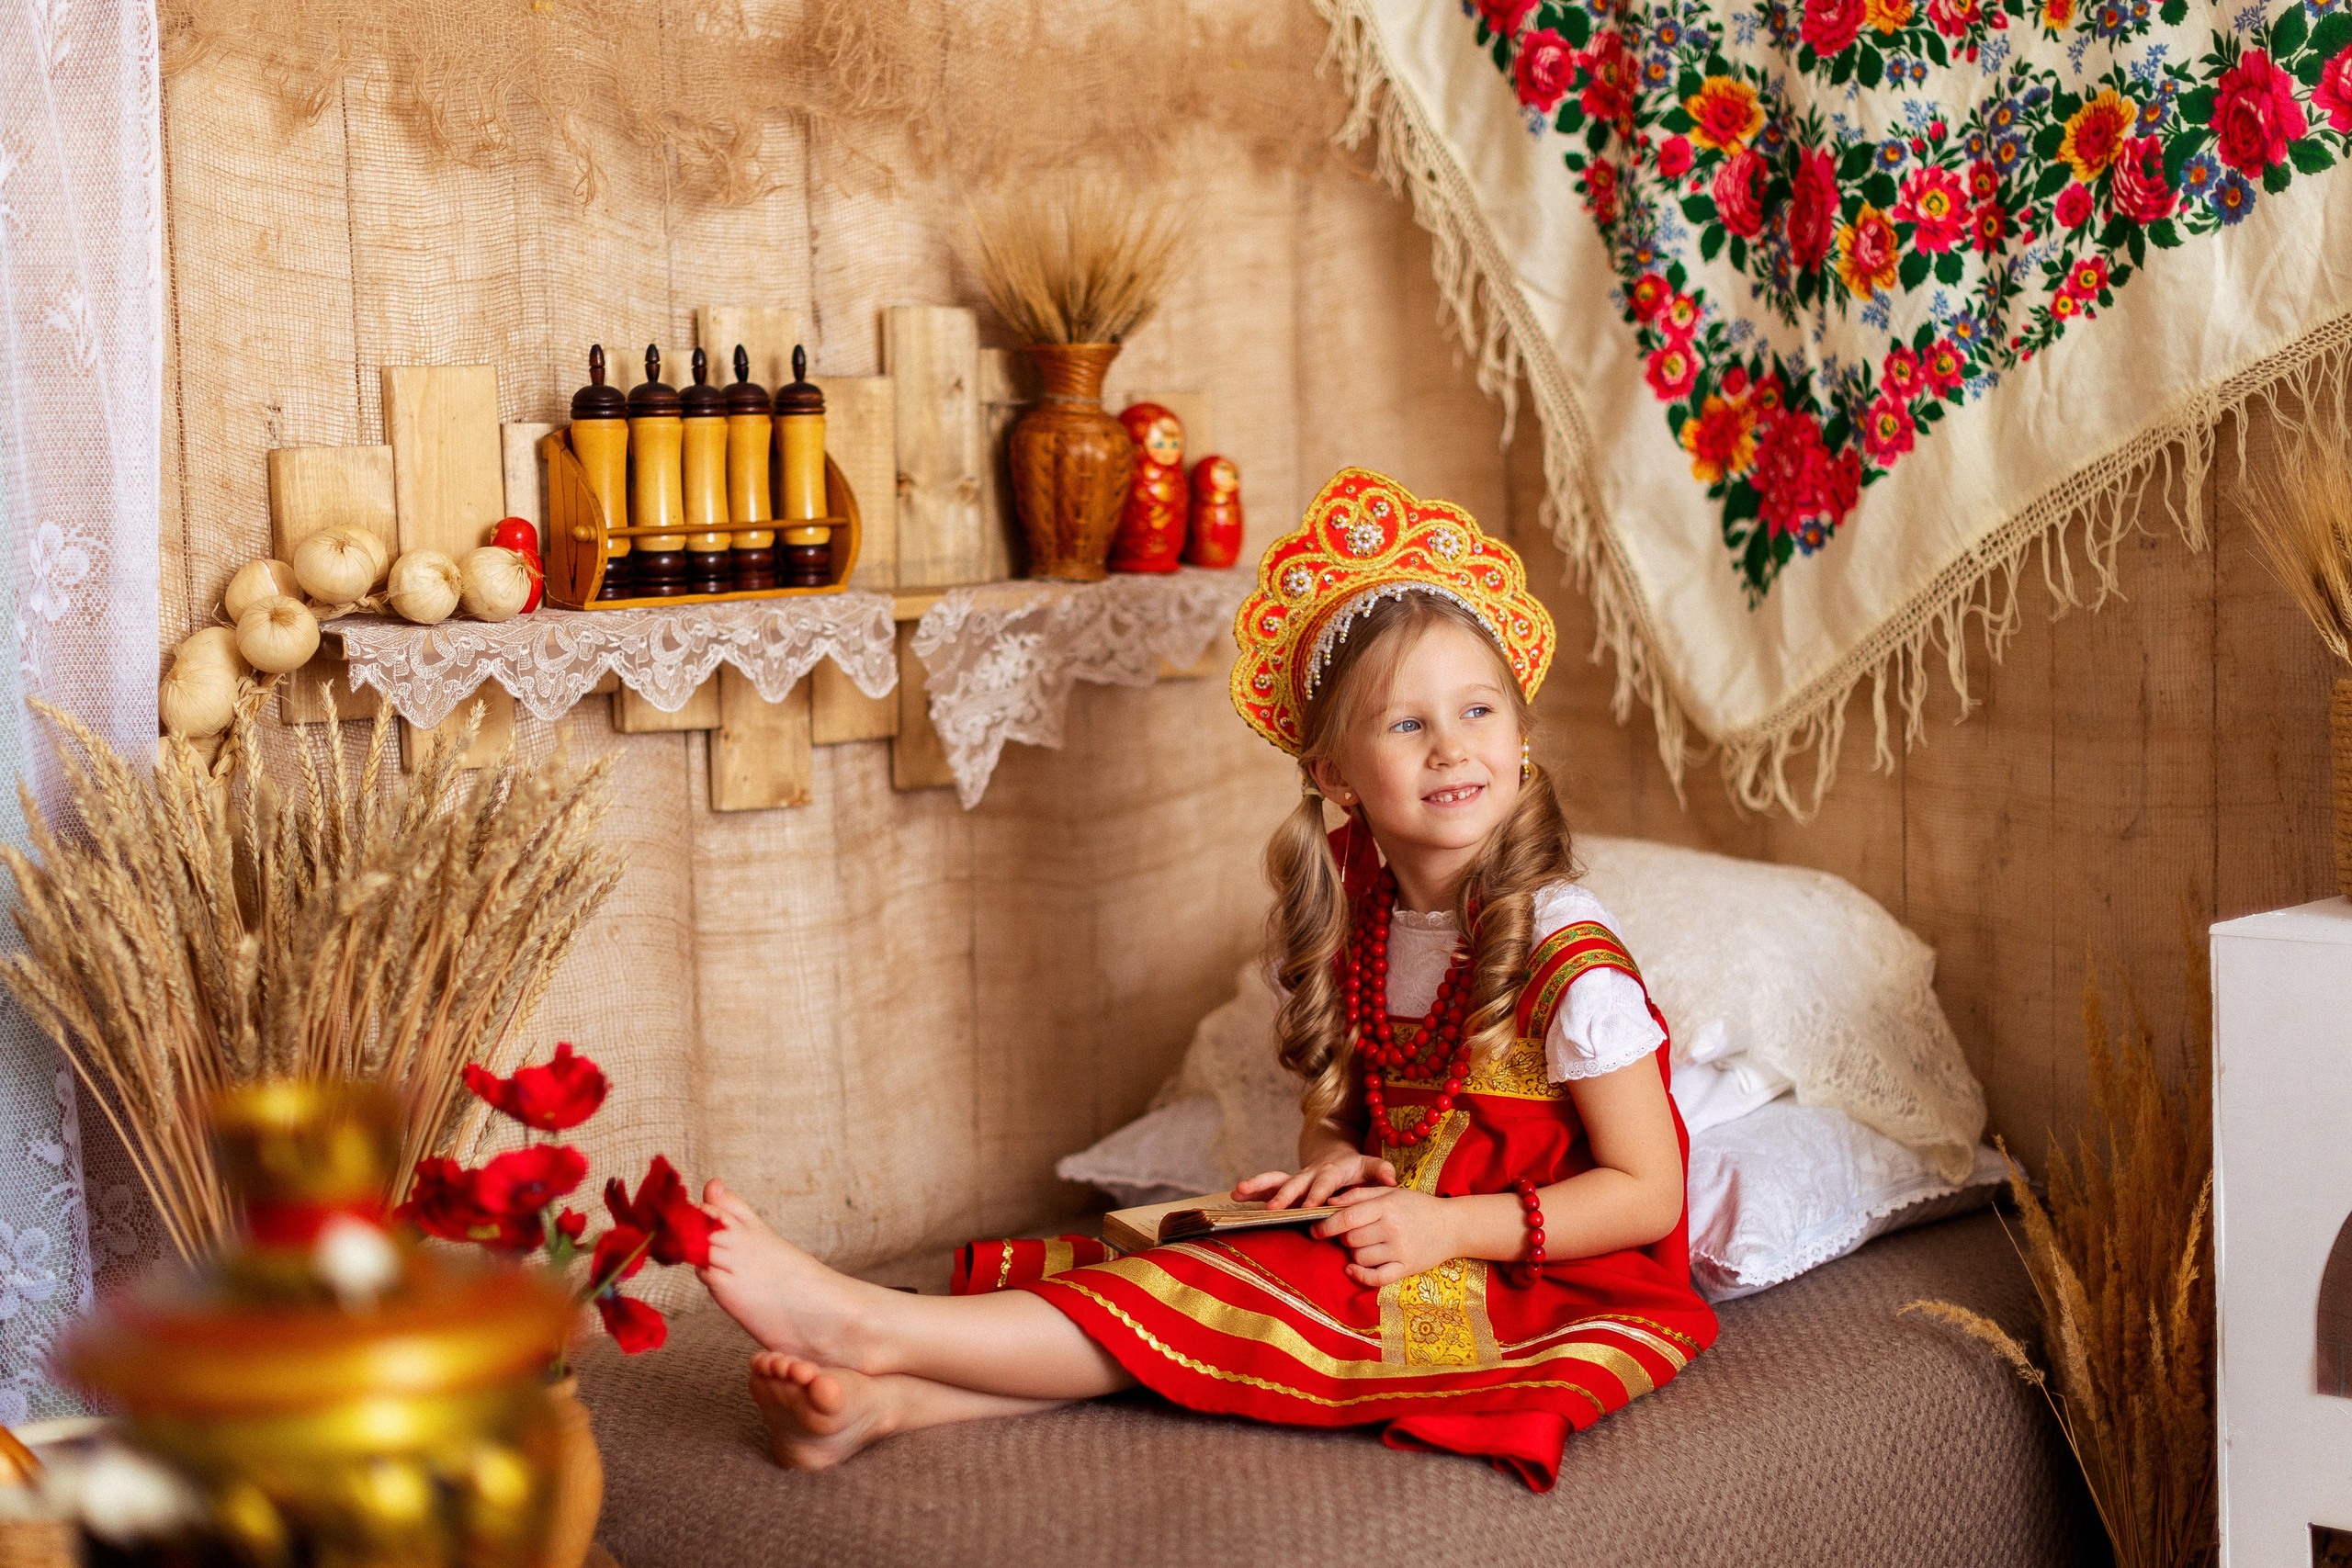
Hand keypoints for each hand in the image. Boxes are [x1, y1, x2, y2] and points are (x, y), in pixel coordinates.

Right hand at [1232, 1152, 1396, 1210]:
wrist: (1336, 1156)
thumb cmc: (1357, 1168)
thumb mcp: (1371, 1167)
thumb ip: (1381, 1171)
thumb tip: (1391, 1179)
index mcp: (1333, 1171)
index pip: (1325, 1183)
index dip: (1317, 1194)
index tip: (1310, 1208)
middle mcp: (1311, 1174)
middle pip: (1296, 1183)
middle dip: (1285, 1196)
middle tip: (1274, 1209)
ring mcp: (1297, 1180)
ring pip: (1276, 1181)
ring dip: (1258, 1187)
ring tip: (1239, 1192)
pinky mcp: (1287, 1186)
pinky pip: (1267, 1187)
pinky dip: (1252, 1190)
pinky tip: (1235, 1196)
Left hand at [1316, 1185, 1459, 1286]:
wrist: (1452, 1226)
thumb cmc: (1417, 1206)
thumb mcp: (1391, 1193)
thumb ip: (1359, 1195)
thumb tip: (1330, 1203)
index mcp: (1387, 1206)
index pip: (1347, 1218)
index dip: (1326, 1225)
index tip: (1314, 1229)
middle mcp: (1393, 1228)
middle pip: (1351, 1239)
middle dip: (1343, 1238)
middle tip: (1348, 1234)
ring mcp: (1400, 1250)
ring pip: (1359, 1258)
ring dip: (1353, 1254)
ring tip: (1363, 1245)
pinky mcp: (1406, 1268)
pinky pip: (1375, 1278)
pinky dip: (1360, 1275)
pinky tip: (1352, 1269)